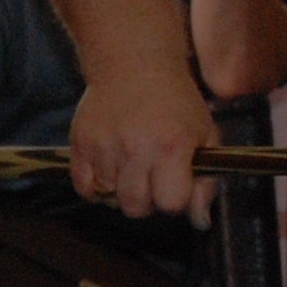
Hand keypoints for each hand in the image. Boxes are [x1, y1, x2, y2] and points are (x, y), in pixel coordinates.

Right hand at [70, 63, 214, 224]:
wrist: (133, 64)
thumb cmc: (174, 101)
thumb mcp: (203, 135)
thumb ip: (206, 183)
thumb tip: (200, 222)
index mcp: (171, 147)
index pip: (170, 204)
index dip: (174, 198)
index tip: (175, 183)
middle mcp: (136, 149)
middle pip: (136, 208)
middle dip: (147, 200)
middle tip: (151, 177)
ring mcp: (105, 147)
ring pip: (110, 199)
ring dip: (121, 190)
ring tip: (130, 166)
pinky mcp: (81, 143)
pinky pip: (84, 188)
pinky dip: (95, 187)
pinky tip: (109, 169)